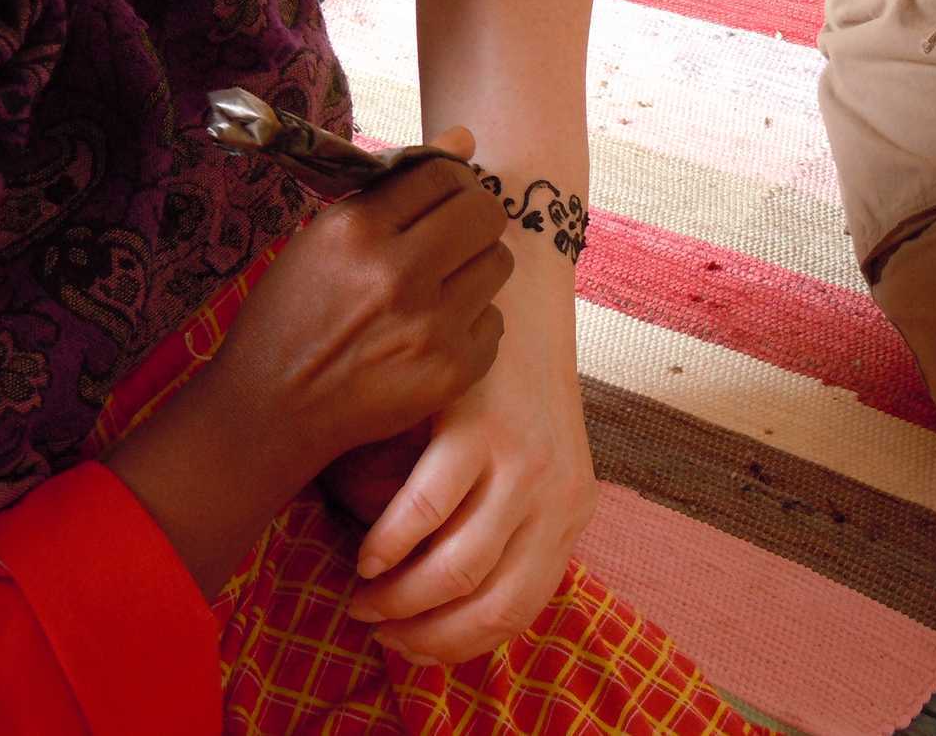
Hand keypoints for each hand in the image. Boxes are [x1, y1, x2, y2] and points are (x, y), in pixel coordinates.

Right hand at [106, 127, 513, 596]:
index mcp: (357, 231)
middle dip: (474, 217)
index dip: (450, 180)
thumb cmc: (291, 316)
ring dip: (475, 268)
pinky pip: (495, 322)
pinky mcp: (453, 371)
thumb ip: (393, 187)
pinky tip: (432, 333)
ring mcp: (430, 326)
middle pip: (485, 213)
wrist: (271, 409)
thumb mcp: (322, 238)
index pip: (443, 175)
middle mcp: (397, 274)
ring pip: (499, 263)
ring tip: (438, 287)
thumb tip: (466, 138)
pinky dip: (470, 323)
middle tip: (452, 237)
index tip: (442, 198)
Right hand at [344, 282, 596, 664]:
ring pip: (453, 572)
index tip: (409, 647)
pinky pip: (422, 513)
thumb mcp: (532, 460)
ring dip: (397, 600)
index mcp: (572, 512)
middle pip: (487, 608)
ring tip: (362, 594)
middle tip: (375, 627)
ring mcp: (521, 464)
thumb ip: (507, 521)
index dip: (456, 645)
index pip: (517, 613)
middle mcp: (557, 497)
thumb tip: (450, 597)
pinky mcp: (477, 428)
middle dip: (422, 636)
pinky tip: (365, 550)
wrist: (521, 289)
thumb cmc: (512, 382)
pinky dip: (386, 545)